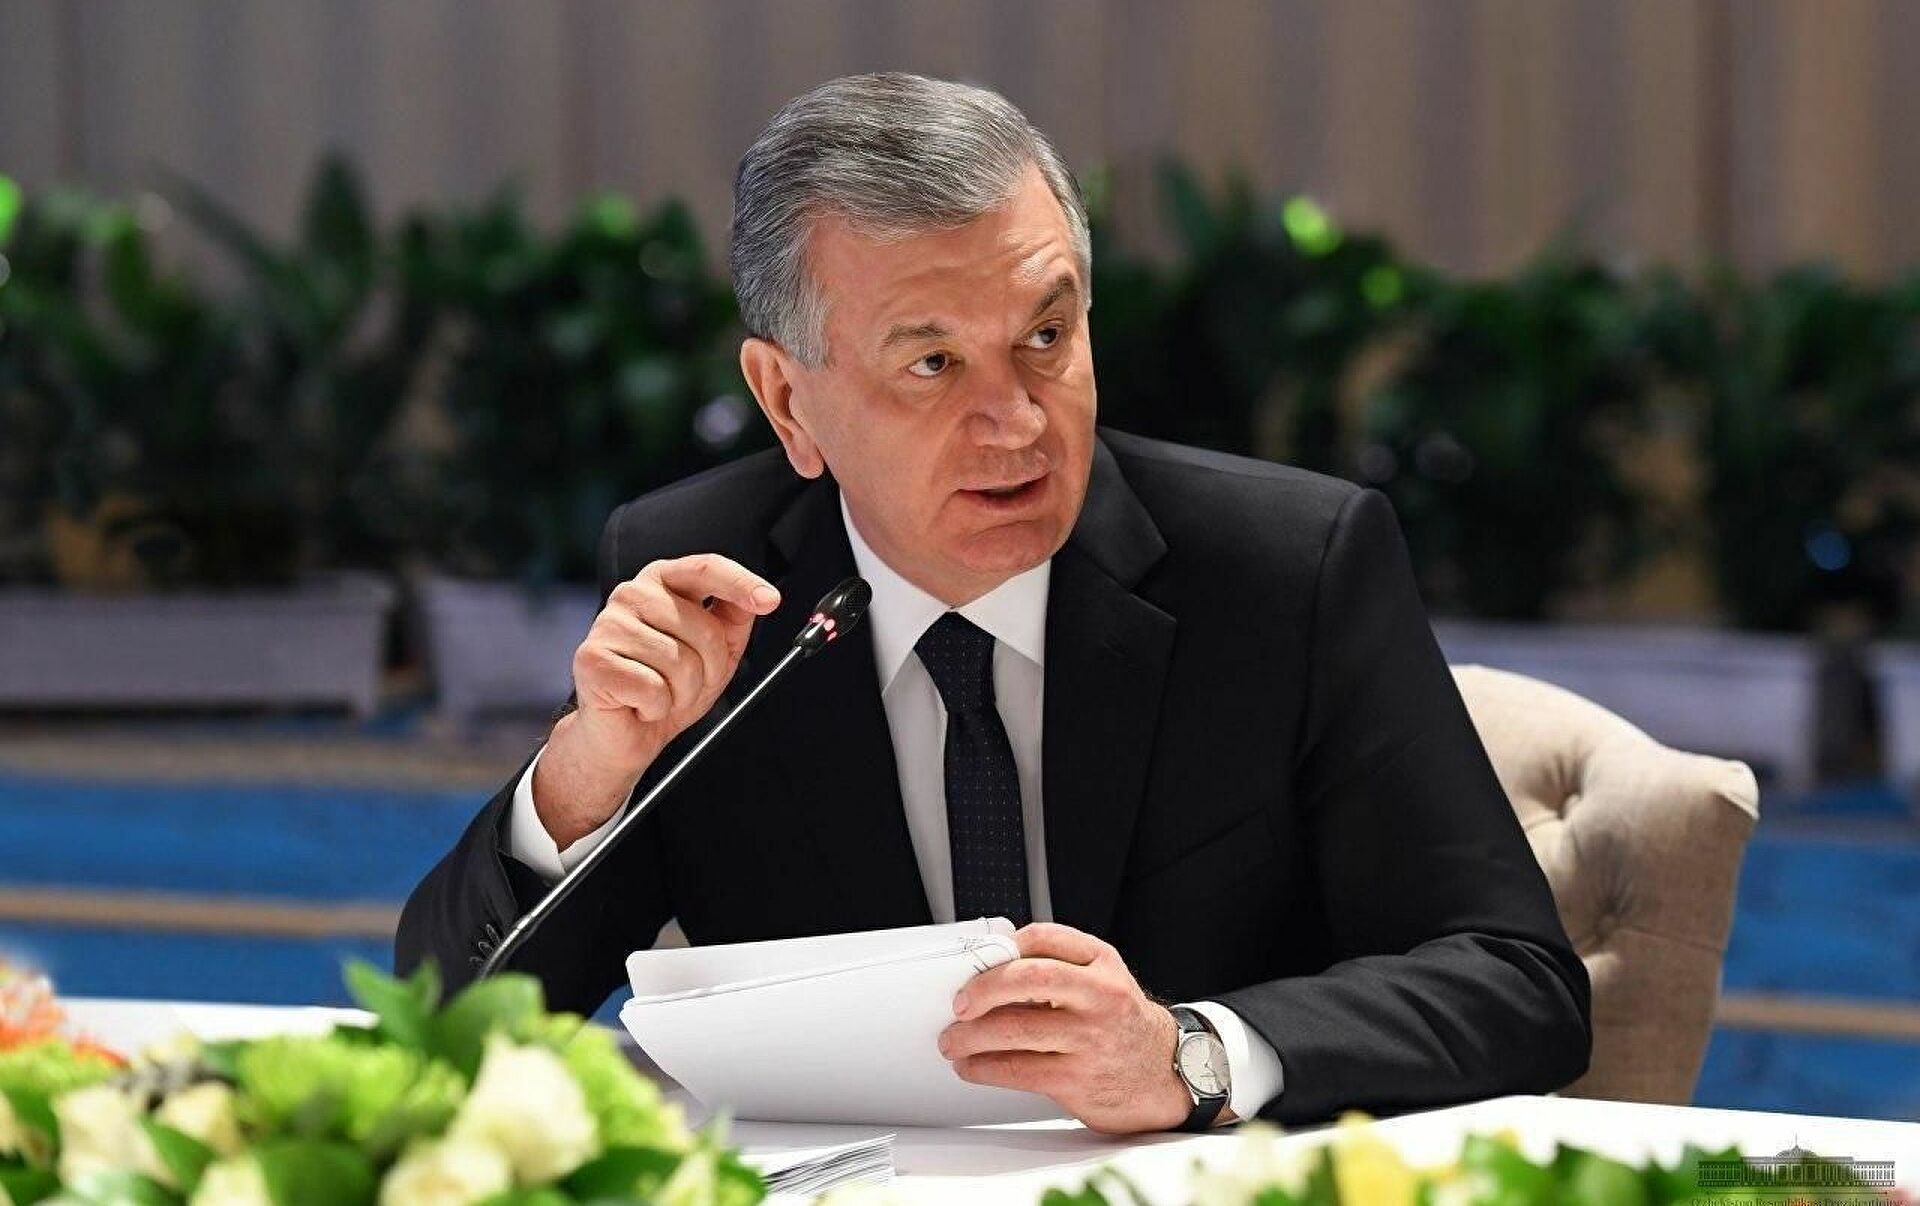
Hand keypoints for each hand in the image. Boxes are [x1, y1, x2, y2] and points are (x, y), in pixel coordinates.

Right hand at [535, 553, 779, 845]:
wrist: (625, 734)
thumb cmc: (667, 687)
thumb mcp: (715, 652)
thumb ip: (733, 619)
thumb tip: (760, 599)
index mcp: (662, 583)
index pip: (705, 569)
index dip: (740, 583)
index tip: (770, 599)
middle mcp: (632, 594)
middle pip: (703, 627)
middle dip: (709, 669)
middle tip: (688, 684)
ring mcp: (608, 624)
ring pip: (680, 662)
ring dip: (682, 693)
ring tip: (662, 694)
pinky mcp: (592, 658)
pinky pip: (653, 688)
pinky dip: (656, 707)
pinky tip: (640, 704)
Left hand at [938, 922, 1193, 1133]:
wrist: (1165, 1075)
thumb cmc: (1123, 1024)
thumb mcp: (1106, 979)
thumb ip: (1061, 964)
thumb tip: (996, 962)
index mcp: (1103, 963)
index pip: (1046, 937)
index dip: (1007, 946)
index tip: (981, 959)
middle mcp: (1100, 996)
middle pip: (1028, 979)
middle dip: (983, 988)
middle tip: (960, 1002)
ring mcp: (1089, 1039)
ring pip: (1015, 1029)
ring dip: (971, 1035)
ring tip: (953, 1040)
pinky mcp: (1076, 1080)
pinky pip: (1017, 1070)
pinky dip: (984, 1068)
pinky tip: (972, 1066)